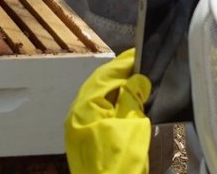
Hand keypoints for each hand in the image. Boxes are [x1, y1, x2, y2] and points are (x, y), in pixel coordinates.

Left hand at [65, 49, 151, 173]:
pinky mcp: (84, 140)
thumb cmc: (120, 164)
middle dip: (119, 75)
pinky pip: (97, 113)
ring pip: (98, 99)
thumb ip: (133, 100)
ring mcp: (78, 128)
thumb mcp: (131, 128)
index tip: (138, 54)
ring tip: (137, 83)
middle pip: (98, 86)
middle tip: (140, 67)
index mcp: (84, 106)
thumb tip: (138, 79)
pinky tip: (127, 106)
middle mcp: (76, 113)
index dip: (122, 64)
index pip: (104, 76)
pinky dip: (113, 106)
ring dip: (116, 90)